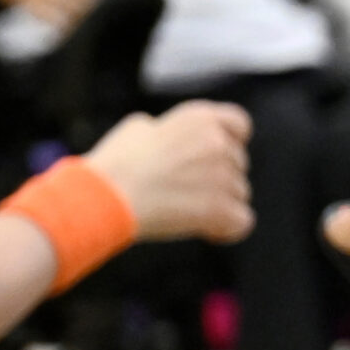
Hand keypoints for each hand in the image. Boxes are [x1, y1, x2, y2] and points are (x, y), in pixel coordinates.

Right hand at [86, 101, 253, 242]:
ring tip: (187, 212)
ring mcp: (222, 176)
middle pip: (239, 164)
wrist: (107, 195)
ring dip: (220, 205)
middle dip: (220, 179)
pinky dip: (228, 229)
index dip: (233, 142)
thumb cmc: (117, 164)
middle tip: (188, 192)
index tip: (217, 157)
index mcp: (200, 118)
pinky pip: (242, 221)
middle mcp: (218, 143)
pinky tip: (208, 231)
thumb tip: (167, 138)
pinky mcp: (220, 209)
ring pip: (239, 194)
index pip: (240, 125)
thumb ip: (167, 131)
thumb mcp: (139, 128)